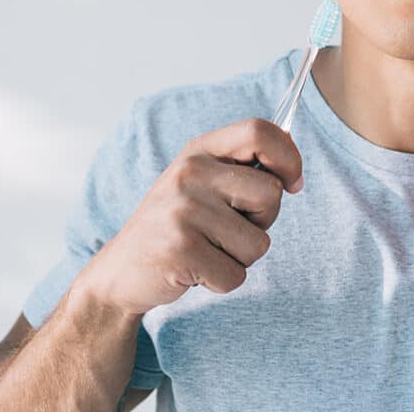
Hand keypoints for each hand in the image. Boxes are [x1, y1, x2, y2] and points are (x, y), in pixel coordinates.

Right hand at [77, 117, 303, 316]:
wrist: (121, 270)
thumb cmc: (176, 226)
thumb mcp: (201, 184)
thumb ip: (241, 170)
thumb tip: (292, 173)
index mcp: (200, 151)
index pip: (260, 132)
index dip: (289, 157)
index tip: (292, 183)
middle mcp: (190, 174)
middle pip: (271, 195)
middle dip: (262, 221)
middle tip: (227, 229)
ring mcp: (183, 211)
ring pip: (258, 243)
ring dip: (240, 257)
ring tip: (206, 250)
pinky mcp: (181, 251)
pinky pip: (236, 275)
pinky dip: (222, 280)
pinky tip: (194, 270)